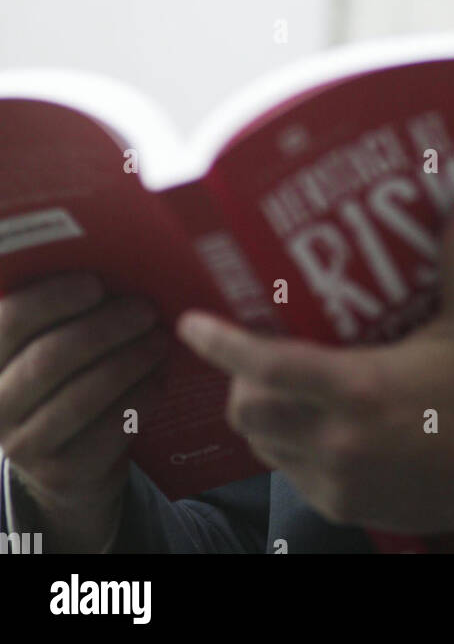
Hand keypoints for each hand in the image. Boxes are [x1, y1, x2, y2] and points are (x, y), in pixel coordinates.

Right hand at [0, 273, 169, 550]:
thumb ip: (67, 310)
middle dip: (104, 329)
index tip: (96, 284)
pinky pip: (108, 429)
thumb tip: (119, 261)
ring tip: (159, 339)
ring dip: (128, 362)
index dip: (53, 299)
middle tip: (145, 309)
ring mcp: (27, 444)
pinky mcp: (65, 471)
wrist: (69, 460)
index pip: (10, 321)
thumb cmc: (66, 378)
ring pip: (81, 397)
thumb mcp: (51, 343)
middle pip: (49, 358)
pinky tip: (160, 375)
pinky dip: (140, 396)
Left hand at [177, 205, 453, 534]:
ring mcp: (337, 479)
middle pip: (248, 410)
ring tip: (281, 387)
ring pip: (263, 446)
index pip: (268, 367)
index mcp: (360, 389)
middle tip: (253, 354)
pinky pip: (291, 476)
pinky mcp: (345, 506)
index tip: (192, 322)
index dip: (222, 344)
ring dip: (261, 415)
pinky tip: (315, 426)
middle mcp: (338, 439)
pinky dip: (289, 448)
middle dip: (238, 381)